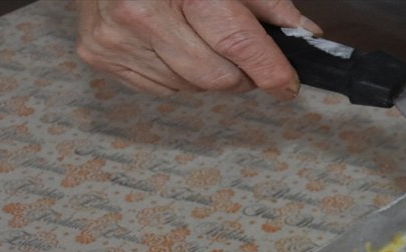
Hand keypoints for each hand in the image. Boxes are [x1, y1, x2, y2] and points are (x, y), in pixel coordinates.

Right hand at [75, 0, 321, 99]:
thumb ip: (267, 4)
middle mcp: (144, 14)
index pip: (239, 44)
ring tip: (195, 39)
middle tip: (240, 56)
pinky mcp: (99, 55)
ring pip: (190, 87)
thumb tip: (306, 34)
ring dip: (206, 74)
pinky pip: (160, 89)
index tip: (287, 85)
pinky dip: (175, 75)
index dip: (271, 71)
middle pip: (218, 77)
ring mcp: (118, 38)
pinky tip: (167, 43)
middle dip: (240, 74)